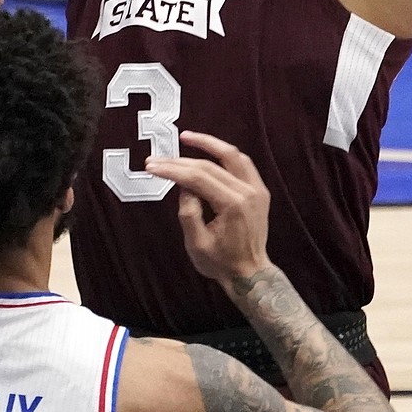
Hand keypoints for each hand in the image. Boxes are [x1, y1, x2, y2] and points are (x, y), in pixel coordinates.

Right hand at [146, 131, 270, 289]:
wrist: (251, 274)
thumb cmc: (221, 263)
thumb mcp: (196, 244)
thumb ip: (188, 213)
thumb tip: (183, 186)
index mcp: (232, 205)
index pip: (198, 177)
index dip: (173, 169)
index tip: (152, 166)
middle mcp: (248, 192)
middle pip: (210, 165)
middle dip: (181, 160)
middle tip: (158, 159)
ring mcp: (257, 190)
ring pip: (232, 156)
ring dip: (209, 144)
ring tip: (187, 137)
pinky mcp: (260, 191)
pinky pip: (242, 164)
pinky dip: (225, 154)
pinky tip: (209, 150)